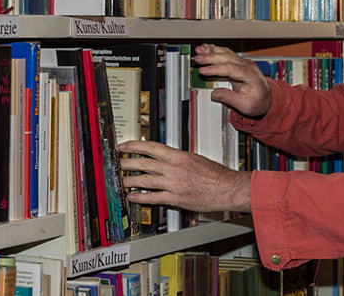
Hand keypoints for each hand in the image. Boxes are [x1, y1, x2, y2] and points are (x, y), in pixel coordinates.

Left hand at [119, 141, 251, 212]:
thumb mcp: (195, 158)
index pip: (151, 147)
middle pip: (144, 163)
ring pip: (145, 180)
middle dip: (127, 162)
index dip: (135, 146)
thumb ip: (178, 159)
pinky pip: (153, 198)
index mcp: (179, 156)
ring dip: (130, 180)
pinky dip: (141, 197)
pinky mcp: (175, 198)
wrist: (227, 188)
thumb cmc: (216, 175)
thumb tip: (165, 158)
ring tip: (120, 181)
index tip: (124, 146)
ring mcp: (173, 184)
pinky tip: (133, 197)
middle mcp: (174, 168)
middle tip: (117, 163)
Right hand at [193, 43, 271, 117]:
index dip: (216, 69)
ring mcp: (243, 62)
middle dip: (211, 57)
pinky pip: (226, 53)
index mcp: (251, 75)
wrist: (267, 98)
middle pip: (227, 58)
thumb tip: (215, 94)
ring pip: (226, 53)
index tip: (204, 71)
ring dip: (212, 50)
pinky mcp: (238, 62)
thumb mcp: (246, 105)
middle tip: (198, 58)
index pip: (231, 69)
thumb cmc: (259, 101)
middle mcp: (248, 66)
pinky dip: (215, 50)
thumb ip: (230, 98)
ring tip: (199, 50)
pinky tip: (206, 48)